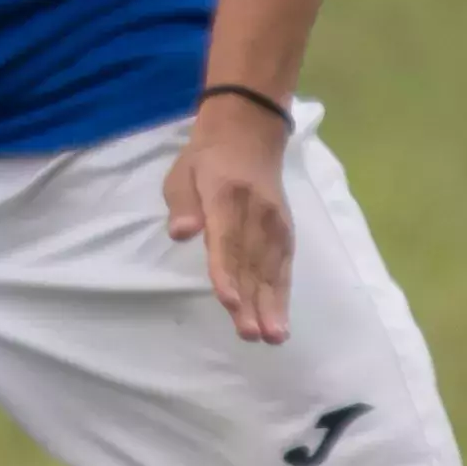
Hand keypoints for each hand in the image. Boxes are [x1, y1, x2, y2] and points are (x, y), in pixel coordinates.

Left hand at [164, 90, 296, 344]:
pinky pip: (284, 263)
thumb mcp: (182, 171)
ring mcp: (274, 220)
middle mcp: (255, 211)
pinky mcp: (285, 227)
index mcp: (226, 195)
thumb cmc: (206, 156)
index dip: (226, 272)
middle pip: (252, 261)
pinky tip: (281, 316)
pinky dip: (283, 291)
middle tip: (252, 335)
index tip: (228, 302)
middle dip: (252, 300)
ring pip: (272, 267)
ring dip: (273, 303)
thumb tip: (181, 233)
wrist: (250, 129)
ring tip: (273, 336)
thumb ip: (182, 203)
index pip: (226, 239)